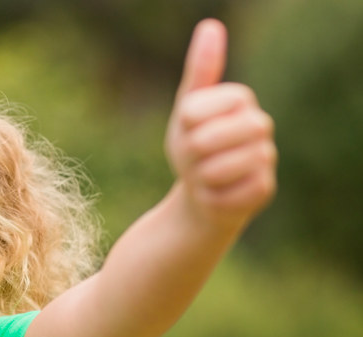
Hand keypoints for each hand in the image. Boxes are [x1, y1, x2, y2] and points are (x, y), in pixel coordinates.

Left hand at [165, 19, 277, 228]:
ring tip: (207, 175)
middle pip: (203, 141)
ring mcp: (266, 157)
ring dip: (200, 178)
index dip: (183, 126)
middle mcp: (260, 124)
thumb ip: (200, 70)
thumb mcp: (188, 107)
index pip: (193, 111)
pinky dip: (210, 198)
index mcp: (239, 98)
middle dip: (189, 154)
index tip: (190, 129)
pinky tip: (219, 193)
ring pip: (213, 170)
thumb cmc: (194, 144)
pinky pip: (223, 195)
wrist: (204, 191)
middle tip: (196, 157)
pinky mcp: (264, 188)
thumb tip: (211, 26)